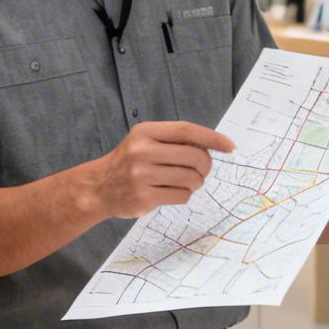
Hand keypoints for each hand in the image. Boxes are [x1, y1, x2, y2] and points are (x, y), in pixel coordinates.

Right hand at [84, 121, 236, 219]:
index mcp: (145, 132)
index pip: (186, 131)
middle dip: (205, 166)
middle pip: (194, 157)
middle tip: (201, 171)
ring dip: (196, 182)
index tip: (230, 146)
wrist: (98, 188)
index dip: (212, 138)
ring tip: (186, 182)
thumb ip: (174, 140)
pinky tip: (173, 192)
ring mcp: (141, 176)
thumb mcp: (145, 141)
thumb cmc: (130, 162)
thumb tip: (213, 145)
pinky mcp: (143, 197)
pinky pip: (181, 196)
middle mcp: (142, 151)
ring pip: (190, 179)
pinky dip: (185, 195)